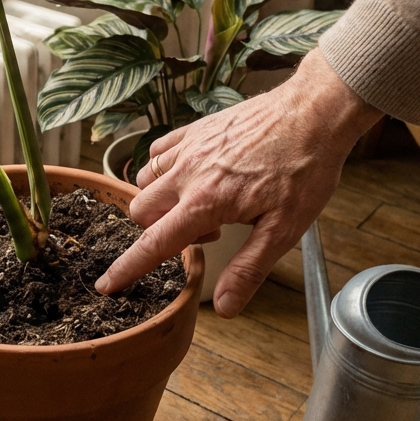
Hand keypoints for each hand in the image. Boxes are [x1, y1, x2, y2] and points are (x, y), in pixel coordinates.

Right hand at [95, 50, 382, 317]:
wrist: (313, 113)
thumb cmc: (304, 170)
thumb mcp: (284, 230)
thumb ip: (248, 269)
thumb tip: (224, 307)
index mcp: (206, 202)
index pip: (154, 243)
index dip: (127, 268)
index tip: (106, 285)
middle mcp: (188, 173)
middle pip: (141, 210)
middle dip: (159, 229)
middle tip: (206, 229)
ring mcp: (189, 147)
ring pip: (145, 179)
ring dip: (160, 199)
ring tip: (202, 202)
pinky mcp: (196, 129)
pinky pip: (158, 151)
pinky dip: (163, 168)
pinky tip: (191, 174)